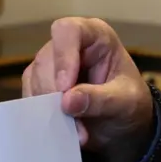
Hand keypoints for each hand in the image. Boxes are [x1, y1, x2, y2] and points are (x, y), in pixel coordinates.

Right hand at [23, 17, 154, 150]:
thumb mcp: (125, 103)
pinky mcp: (41, 84)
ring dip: (49, 108)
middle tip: (72, 122)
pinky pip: (30, 96)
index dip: (63, 56)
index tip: (65, 87)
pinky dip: (42, 115)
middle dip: (55, 93)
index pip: (69, 30)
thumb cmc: (130, 103)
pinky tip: (60, 129)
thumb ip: (101, 99)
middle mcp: (70, 45)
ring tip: (74, 131)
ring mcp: (52, 64)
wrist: (123, 126)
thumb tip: (67, 101)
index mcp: (96, 36)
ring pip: (34, 79)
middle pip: (46, 60)